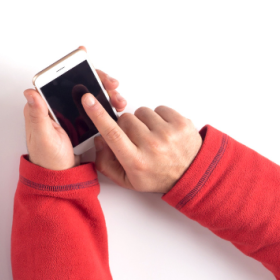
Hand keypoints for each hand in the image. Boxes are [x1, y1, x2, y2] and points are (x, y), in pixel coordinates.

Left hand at [23, 69, 125, 169]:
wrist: (60, 175)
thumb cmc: (47, 157)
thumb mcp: (43, 136)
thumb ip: (38, 114)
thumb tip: (30, 92)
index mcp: (41, 105)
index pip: (57, 78)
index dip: (72, 67)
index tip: (86, 59)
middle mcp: (54, 105)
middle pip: (77, 82)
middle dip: (97, 79)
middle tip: (112, 84)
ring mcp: (68, 111)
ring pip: (89, 92)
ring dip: (105, 91)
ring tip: (118, 99)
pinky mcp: (80, 119)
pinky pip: (95, 105)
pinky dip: (107, 103)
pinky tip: (116, 106)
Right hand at [82, 93, 202, 192]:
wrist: (192, 175)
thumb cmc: (157, 176)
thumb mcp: (126, 179)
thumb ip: (105, 162)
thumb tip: (99, 140)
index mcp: (135, 161)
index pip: (112, 133)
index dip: (97, 114)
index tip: (88, 100)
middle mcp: (151, 146)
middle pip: (125, 120)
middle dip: (126, 127)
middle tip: (136, 140)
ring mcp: (168, 133)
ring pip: (142, 112)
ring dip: (143, 122)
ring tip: (152, 136)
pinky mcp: (181, 123)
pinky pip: (159, 108)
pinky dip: (158, 117)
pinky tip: (162, 131)